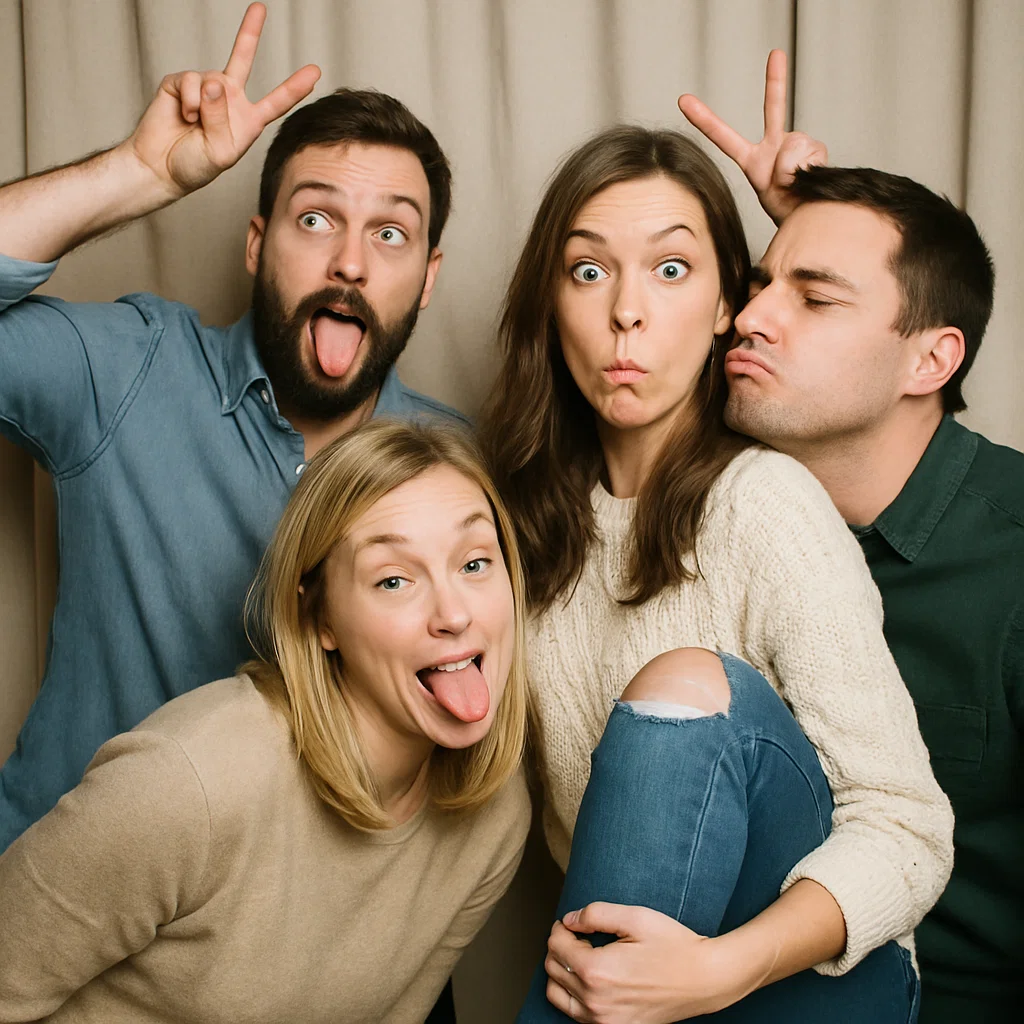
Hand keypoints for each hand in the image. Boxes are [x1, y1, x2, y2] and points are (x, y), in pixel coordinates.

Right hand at [126, 3, 320, 197]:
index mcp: (248, 120)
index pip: (276, 101)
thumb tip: (213, 83)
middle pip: (241, 59)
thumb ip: (222, 119)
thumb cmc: (195, 165)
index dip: (294, 87)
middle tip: (260, 7)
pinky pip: (190, 81)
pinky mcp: (180, 82)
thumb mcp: (220, 152)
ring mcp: (205, 88)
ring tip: (195, 123)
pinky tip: (184, 115)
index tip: (315, 71)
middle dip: (249, 31)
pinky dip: (188, 100)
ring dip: (204, 105)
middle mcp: (229, 99)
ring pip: (213, 79)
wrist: (160, 166)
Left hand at [544, 903, 743, 1022]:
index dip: (561, 928)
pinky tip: (592, 978)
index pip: (556, 946)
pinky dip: (573, 995)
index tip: (571, 923)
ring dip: (562, 972)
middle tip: (580, 936)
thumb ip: (596, 913)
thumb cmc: (673, 947)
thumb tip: (569, 920)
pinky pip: (576, 1014)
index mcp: (597, 971)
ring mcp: (603, 1021)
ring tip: (584, 957)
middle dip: (561, 948)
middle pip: (553, 969)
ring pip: (557, 996)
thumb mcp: (635, 917)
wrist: (704, 980)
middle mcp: (595, 1001)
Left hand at [677, 50, 826, 224]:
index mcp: (752, 160)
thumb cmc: (787, 212)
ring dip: (791, 170)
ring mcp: (795, 144)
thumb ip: (775, 174)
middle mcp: (775, 145)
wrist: (809, 218)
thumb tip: (791, 159)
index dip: (705, 120)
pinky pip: (807, 153)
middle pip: (774, 107)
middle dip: (775, 79)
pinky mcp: (814, 148)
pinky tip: (809, 177)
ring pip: (792, 146)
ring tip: (794, 185)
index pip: (724, 138)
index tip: (683, 100)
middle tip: (776, 53)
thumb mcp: (769, 198)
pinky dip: (807, 168)